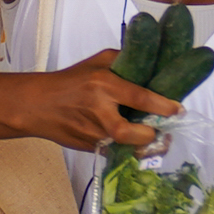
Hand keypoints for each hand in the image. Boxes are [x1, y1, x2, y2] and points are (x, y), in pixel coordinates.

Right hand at [20, 56, 179, 154]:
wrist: (36, 105)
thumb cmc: (69, 81)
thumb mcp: (96, 62)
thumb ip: (123, 60)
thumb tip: (152, 62)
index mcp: (103, 85)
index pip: (139, 97)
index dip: (162, 106)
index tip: (177, 109)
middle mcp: (98, 110)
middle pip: (128, 132)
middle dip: (150, 135)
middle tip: (161, 129)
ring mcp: (92, 133)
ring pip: (124, 147)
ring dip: (141, 145)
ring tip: (151, 137)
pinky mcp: (89, 147)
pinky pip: (116, 152)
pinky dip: (128, 150)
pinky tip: (134, 143)